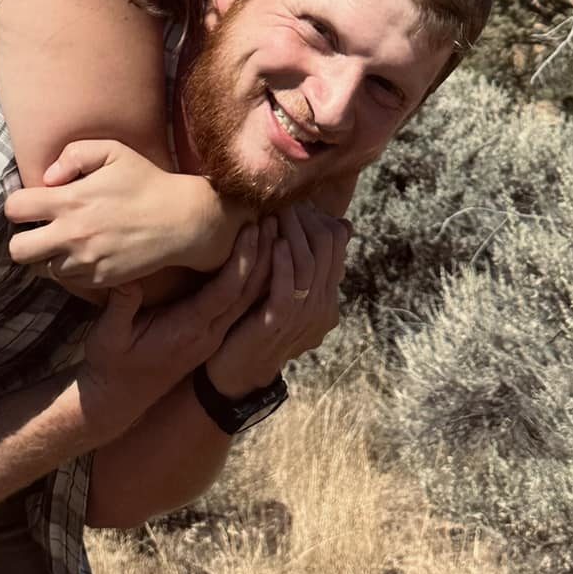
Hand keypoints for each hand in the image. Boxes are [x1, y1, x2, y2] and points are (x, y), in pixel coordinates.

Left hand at [5, 140, 244, 287]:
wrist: (180, 220)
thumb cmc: (146, 181)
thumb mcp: (114, 151)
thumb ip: (75, 154)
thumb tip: (47, 177)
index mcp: (71, 201)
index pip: (15, 209)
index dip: (18, 205)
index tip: (31, 203)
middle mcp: (72, 235)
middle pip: (17, 250)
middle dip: (22, 238)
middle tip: (39, 229)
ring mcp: (85, 262)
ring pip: (42, 268)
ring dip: (49, 255)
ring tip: (67, 241)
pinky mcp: (98, 281)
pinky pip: (68, 280)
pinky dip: (72, 268)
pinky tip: (88, 252)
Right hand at [77, 223, 269, 439]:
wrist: (117, 399)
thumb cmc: (110, 364)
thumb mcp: (107, 337)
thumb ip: (121, 305)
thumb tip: (128, 272)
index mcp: (188, 331)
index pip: (226, 292)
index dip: (242, 260)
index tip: (251, 228)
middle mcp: (208, 334)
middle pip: (247, 292)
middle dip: (263, 254)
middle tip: (274, 218)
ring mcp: (212, 336)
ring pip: (248, 299)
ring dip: (263, 265)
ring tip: (272, 229)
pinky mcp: (210, 334)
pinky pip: (240, 304)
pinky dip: (253, 279)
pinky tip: (258, 254)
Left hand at [204, 204, 350, 398]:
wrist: (236, 373)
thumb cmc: (254, 323)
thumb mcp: (281, 290)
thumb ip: (295, 263)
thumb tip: (298, 222)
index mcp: (327, 298)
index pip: (336, 244)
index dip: (317, 216)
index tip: (296, 200)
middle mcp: (322, 308)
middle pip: (327, 249)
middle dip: (305, 220)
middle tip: (286, 200)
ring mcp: (304, 319)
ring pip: (309, 266)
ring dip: (293, 234)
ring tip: (278, 213)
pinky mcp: (278, 326)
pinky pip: (288, 290)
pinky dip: (282, 263)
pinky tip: (273, 242)